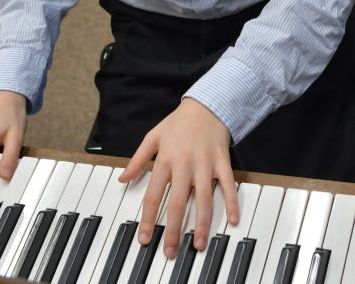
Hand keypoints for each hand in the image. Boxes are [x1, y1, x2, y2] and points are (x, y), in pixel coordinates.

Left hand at [119, 98, 238, 257]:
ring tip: (198, 243)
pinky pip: (228, 184)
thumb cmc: (178, 122)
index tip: (144, 239)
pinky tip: (232, 220)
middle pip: (177, 202)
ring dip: (201, 223)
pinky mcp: (222, 160)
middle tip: (170, 252)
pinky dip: (232, 202)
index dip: (147, 218)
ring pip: (203, 198)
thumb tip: (122, 179)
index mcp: (165, 159)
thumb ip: (137, 160)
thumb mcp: (152, 136)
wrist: (207, 103)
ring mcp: (205, 163)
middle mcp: (184, 164)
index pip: (153, 194)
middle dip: (172, 229)